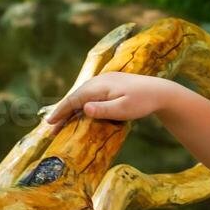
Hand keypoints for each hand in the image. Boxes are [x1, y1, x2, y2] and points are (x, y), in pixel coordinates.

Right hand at [42, 72, 170, 125]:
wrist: (160, 92)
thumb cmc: (143, 102)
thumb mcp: (123, 109)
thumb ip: (103, 109)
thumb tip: (84, 108)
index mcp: (99, 86)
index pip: (73, 99)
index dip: (60, 111)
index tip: (49, 123)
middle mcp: (99, 81)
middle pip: (75, 97)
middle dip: (63, 112)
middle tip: (52, 128)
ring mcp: (104, 81)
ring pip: (82, 95)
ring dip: (72, 108)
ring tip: (62, 122)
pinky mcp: (110, 85)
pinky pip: (90, 94)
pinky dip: (81, 104)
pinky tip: (81, 112)